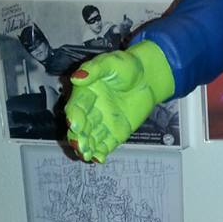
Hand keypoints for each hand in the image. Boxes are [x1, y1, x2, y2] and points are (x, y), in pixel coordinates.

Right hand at [66, 41, 173, 161]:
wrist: (148, 78)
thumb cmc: (128, 66)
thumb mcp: (111, 62)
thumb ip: (95, 70)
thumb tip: (77, 77)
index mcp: (85, 93)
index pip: (76, 107)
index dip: (74, 116)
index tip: (75, 125)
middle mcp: (91, 110)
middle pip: (81, 126)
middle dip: (79, 136)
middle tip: (81, 145)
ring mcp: (103, 123)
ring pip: (91, 138)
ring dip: (87, 147)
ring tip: (86, 155)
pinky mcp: (116, 132)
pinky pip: (106, 144)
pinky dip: (101, 152)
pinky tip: (98, 159)